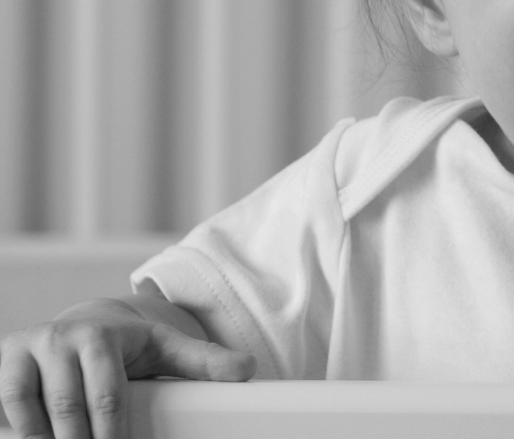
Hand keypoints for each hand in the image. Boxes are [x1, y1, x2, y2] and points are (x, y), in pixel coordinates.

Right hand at [0, 295, 254, 438]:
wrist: (80, 327)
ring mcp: (27, 352)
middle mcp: (61, 340)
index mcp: (102, 336)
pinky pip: (7, 412)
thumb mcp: (165, 347)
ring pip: (32, 417)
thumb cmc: (127, 347)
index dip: (114, 437)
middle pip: (70, 413)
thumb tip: (248, 371)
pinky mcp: (3, 365)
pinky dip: (20, 435)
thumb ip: (203, 360)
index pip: (108, 397)